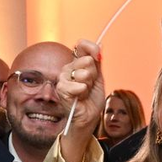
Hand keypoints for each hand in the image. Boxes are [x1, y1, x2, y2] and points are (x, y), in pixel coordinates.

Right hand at [57, 39, 104, 161]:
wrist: (88, 116)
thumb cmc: (92, 98)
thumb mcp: (98, 77)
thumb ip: (97, 62)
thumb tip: (100, 46)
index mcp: (77, 63)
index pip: (81, 45)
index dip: (91, 48)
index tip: (98, 56)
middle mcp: (68, 68)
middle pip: (86, 60)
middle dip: (94, 74)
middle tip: (90, 84)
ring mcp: (63, 78)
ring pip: (83, 73)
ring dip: (89, 84)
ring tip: (85, 91)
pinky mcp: (61, 89)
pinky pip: (77, 85)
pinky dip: (83, 91)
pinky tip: (81, 96)